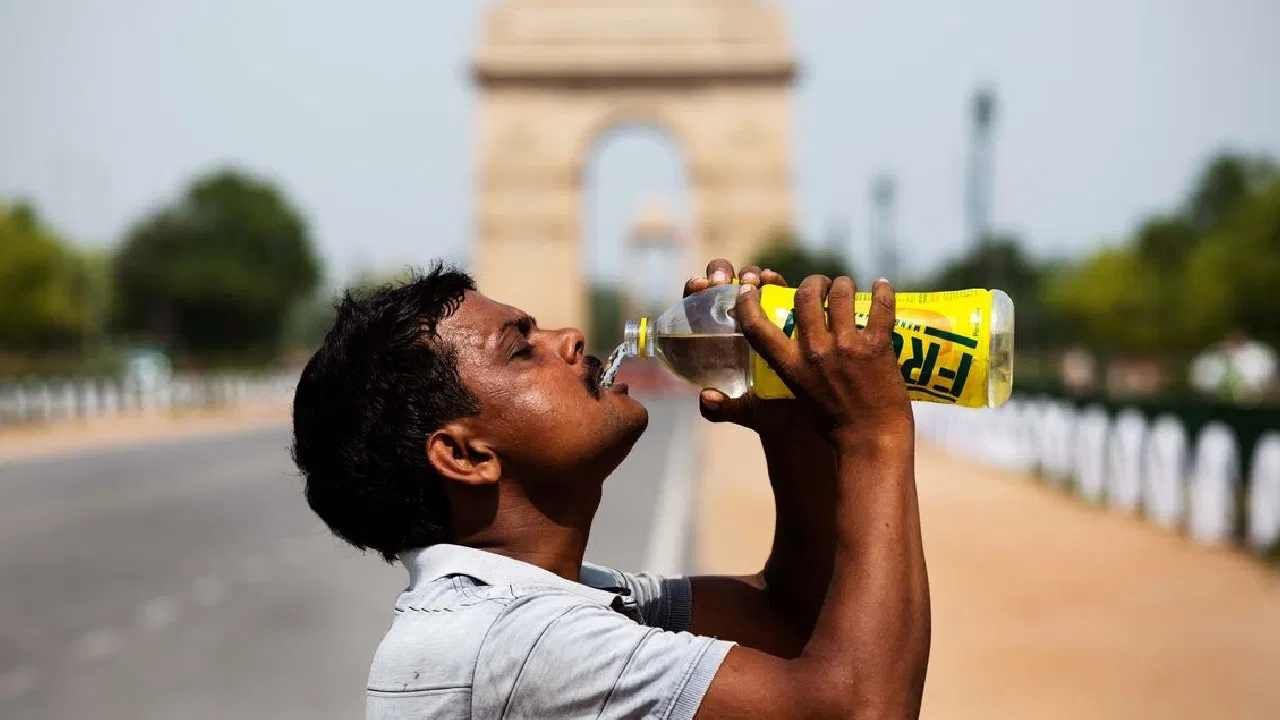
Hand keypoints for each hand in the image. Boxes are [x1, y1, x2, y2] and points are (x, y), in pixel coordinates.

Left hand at [683, 259, 814, 436]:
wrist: (804, 412)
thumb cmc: (769, 410)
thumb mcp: (746, 411)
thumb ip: (722, 409)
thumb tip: (706, 398)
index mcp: (714, 338)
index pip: (695, 306)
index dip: (694, 291)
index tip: (699, 288)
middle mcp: (734, 320)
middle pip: (719, 285)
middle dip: (719, 273)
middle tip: (723, 282)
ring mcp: (759, 312)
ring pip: (747, 281)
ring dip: (748, 274)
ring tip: (753, 280)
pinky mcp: (784, 310)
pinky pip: (775, 288)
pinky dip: (772, 279)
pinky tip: (773, 280)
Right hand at [735, 275, 912, 447]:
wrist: (870, 441)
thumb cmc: (832, 425)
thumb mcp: (796, 395)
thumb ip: (786, 372)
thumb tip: (753, 367)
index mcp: (790, 366)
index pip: (757, 327)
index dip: (748, 303)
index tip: (750, 289)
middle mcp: (815, 352)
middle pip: (805, 295)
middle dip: (813, 282)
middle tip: (822, 285)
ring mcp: (847, 347)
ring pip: (842, 293)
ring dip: (844, 284)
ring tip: (848, 287)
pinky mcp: (877, 347)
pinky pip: (880, 306)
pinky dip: (883, 291)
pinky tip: (882, 286)